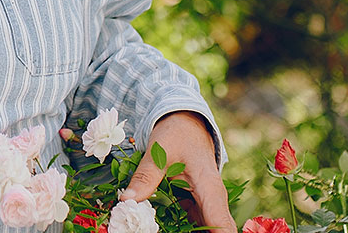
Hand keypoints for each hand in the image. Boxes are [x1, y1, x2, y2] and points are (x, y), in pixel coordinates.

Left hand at [121, 112, 233, 232]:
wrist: (186, 125)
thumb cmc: (177, 134)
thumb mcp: (159, 152)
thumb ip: (145, 177)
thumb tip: (126, 201)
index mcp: (209, 188)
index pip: (221, 223)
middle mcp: (213, 200)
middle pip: (217, 230)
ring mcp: (207, 205)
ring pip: (208, 230)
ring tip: (154, 228)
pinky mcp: (199, 206)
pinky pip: (197, 225)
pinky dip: (186, 230)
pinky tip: (162, 228)